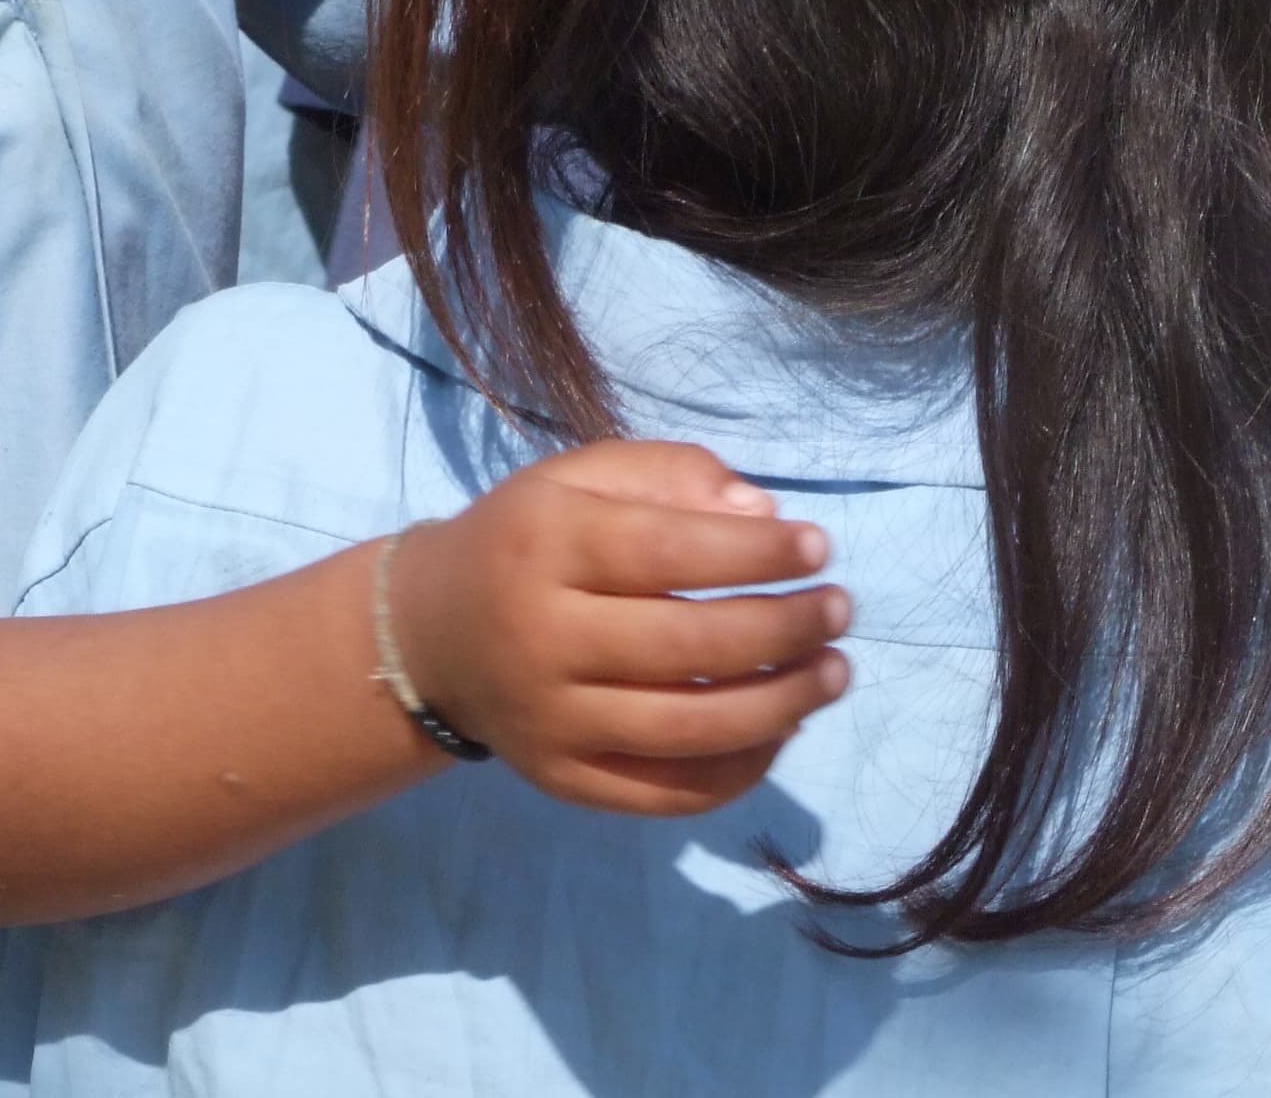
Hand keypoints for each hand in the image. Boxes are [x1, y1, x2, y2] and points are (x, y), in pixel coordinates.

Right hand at [383, 440, 850, 818]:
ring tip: (833, 673)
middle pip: (688, 647)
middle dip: (786, 629)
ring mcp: (551, 722)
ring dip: (782, 705)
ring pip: (689, 731)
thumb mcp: (579, 479)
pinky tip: (781, 730)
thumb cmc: (526, 540)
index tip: (817, 546)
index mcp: (544, 545)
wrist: (431, 634)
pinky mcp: (563, 781)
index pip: (668, 551)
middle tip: (840, 611)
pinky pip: (669, 794)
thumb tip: (764, 515)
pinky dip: (741, 770)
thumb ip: (669, 477)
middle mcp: (542, 639)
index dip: (755, 553)